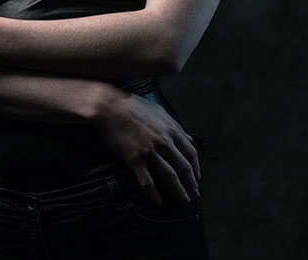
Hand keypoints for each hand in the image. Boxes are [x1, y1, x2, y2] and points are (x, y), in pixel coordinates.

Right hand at [93, 91, 200, 205]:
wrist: (111, 107)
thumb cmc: (134, 106)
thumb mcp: (160, 111)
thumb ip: (176, 126)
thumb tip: (189, 139)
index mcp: (171, 130)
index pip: (190, 153)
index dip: (196, 168)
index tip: (197, 177)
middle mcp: (163, 142)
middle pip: (184, 168)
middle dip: (191, 183)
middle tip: (194, 194)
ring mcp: (149, 152)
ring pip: (170, 177)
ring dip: (179, 191)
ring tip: (183, 200)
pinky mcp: (135, 160)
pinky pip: (147, 182)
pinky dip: (154, 195)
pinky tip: (158, 202)